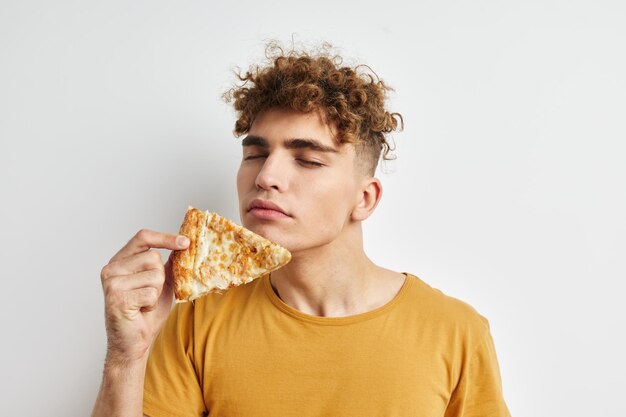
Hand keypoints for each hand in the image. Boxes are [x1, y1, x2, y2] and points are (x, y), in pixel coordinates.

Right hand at [100, 229, 188, 364]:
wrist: (134, 342)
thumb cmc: (146, 312)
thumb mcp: (161, 283)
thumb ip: (167, 264)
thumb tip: (183, 244)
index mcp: (120, 260)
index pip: (143, 237)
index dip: (165, 237)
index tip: (186, 242)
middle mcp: (111, 268)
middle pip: (153, 257)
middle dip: (160, 278)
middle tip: (148, 295)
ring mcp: (112, 283)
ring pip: (154, 275)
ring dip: (156, 292)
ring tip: (144, 303)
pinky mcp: (116, 298)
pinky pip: (151, 293)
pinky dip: (152, 304)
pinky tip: (140, 311)